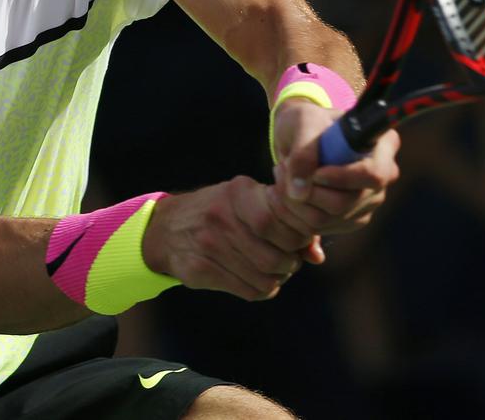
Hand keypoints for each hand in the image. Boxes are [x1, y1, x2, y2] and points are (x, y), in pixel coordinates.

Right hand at [142, 177, 324, 300]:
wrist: (167, 228)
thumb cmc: (222, 212)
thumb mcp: (248, 202)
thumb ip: (286, 221)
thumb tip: (317, 256)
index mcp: (236, 193)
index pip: (276, 221)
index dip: (296, 236)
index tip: (299, 239)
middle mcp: (220, 217)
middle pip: (274, 256)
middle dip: (290, 263)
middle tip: (290, 260)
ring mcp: (209, 245)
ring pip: (265, 278)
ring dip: (278, 278)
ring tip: (275, 270)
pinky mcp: (200, 271)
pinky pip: (248, 291)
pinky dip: (262, 289)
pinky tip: (257, 278)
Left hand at [270, 99, 400, 235]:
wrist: (300, 137)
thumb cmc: (307, 120)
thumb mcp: (303, 122)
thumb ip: (303, 152)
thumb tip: (300, 192)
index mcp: (383, 145)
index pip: (373, 174)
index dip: (341, 178)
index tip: (314, 172)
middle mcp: (383, 176)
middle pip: (345, 203)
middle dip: (306, 191)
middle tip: (281, 169)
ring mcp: (369, 201)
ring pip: (327, 219)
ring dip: (293, 202)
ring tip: (280, 176)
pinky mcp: (350, 219)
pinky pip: (318, 228)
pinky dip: (293, 214)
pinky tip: (284, 193)